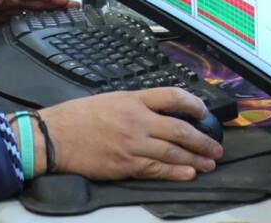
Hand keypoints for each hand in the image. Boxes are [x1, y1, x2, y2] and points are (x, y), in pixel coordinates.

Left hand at [0, 0, 74, 38]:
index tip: (67, 1)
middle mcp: (11, 0)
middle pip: (39, 1)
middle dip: (58, 4)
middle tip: (76, 10)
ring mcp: (8, 11)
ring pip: (35, 11)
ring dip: (51, 13)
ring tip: (68, 18)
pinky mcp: (4, 22)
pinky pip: (26, 21)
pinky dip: (38, 22)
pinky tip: (47, 27)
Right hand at [38, 87, 223, 180]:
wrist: (54, 137)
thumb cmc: (77, 117)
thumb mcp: (109, 99)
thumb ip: (135, 105)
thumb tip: (159, 114)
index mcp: (132, 99)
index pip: (172, 96)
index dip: (193, 104)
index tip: (204, 112)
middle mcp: (137, 120)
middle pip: (179, 128)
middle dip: (202, 139)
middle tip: (216, 147)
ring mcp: (132, 144)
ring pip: (172, 152)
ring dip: (194, 158)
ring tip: (209, 163)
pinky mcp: (125, 165)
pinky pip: (156, 169)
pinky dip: (174, 172)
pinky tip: (188, 173)